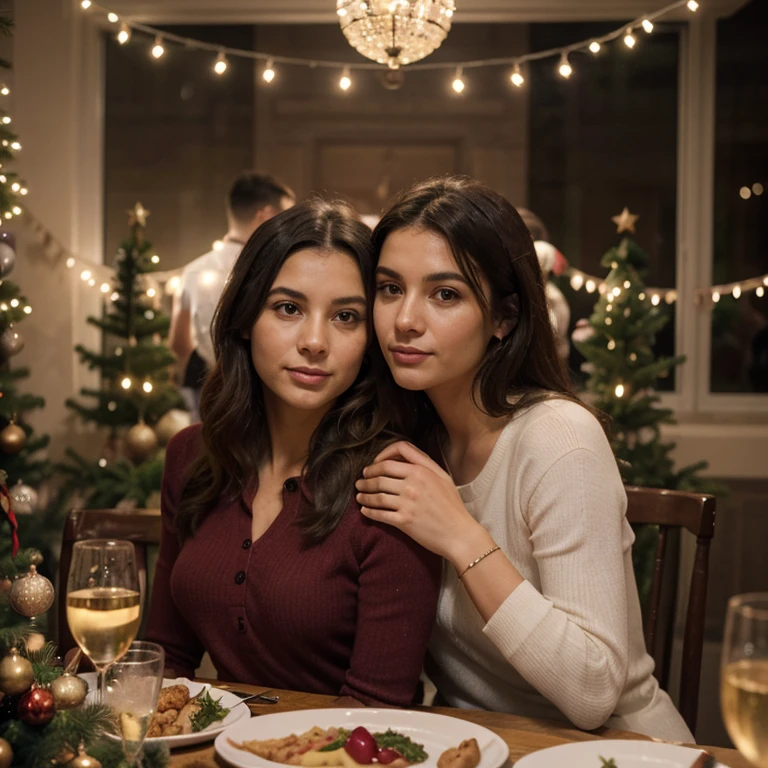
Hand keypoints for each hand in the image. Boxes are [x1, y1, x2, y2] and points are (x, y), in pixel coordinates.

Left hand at [355, 441, 491, 564]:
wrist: (460, 534)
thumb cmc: (452, 506)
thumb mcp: (443, 477)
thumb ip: (424, 463)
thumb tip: (403, 456)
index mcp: (422, 470)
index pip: (395, 454)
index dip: (380, 456)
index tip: (374, 464)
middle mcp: (413, 483)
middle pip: (380, 473)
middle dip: (366, 477)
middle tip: (360, 481)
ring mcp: (407, 502)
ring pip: (376, 494)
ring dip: (364, 494)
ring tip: (359, 495)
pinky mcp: (403, 521)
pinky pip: (379, 513)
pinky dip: (368, 511)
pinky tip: (364, 510)